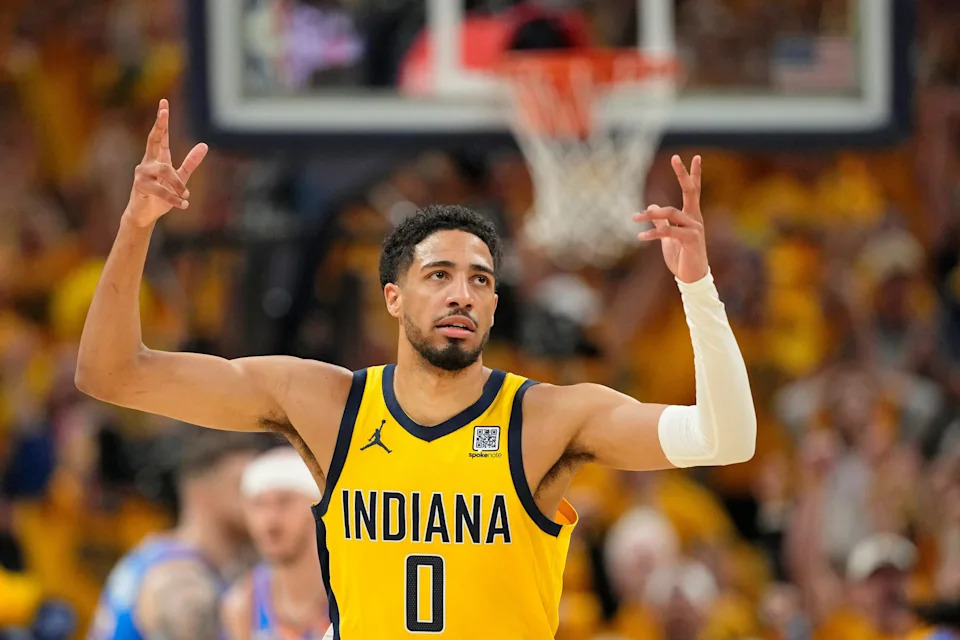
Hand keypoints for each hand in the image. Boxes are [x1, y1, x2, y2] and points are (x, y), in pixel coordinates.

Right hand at [125, 99, 207, 227]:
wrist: (145, 215)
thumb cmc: (161, 195)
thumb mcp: (180, 177)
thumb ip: (191, 162)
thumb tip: (204, 145)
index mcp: (158, 158)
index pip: (160, 135)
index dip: (162, 120)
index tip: (164, 103)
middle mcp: (148, 162)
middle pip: (153, 139)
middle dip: (159, 125)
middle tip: (164, 110)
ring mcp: (142, 174)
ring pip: (165, 170)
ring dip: (179, 185)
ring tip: (185, 196)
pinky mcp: (140, 187)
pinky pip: (161, 190)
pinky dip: (174, 199)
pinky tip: (183, 205)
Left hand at [633, 155, 707, 282]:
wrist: (691, 277)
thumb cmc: (681, 256)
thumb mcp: (668, 236)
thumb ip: (662, 220)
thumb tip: (652, 204)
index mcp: (691, 215)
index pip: (693, 190)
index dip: (692, 174)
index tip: (693, 156)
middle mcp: (695, 218)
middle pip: (690, 191)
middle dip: (682, 174)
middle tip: (675, 158)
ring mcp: (695, 228)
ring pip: (671, 212)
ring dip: (651, 214)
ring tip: (635, 217)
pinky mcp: (691, 240)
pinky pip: (668, 231)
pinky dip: (652, 233)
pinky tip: (640, 236)